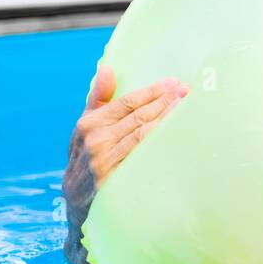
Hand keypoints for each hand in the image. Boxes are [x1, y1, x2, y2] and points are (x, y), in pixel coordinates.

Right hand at [73, 65, 187, 187]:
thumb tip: (106, 68)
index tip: (173, 83)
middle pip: (139, 117)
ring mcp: (106, 162)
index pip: (127, 102)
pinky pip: (145, 158)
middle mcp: (97, 141)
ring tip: (185, 107)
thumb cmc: (87, 152)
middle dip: (165, 102)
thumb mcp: (86, 125)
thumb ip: (99, 97)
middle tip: (186, 91)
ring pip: (144, 136)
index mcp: (90, 124)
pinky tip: (176, 136)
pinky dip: (161, 145)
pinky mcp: (117, 181)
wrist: (76, 195)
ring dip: (167, 120)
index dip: (152, 92)